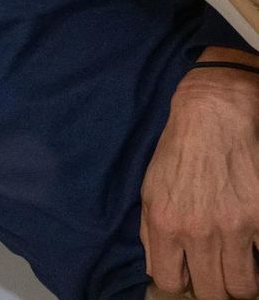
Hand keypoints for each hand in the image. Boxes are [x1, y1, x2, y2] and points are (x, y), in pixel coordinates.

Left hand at [140, 50, 258, 299]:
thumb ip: (150, 232)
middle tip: (218, 275)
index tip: (189, 276)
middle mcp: (199, 231)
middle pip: (212, 291)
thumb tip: (156, 269)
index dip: (180, 282)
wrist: (213, 116)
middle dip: (214, 288)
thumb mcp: (149, 190)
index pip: (169, 281)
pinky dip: (258, 258)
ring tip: (239, 267)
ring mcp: (235, 227)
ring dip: (241, 282)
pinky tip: (252, 248)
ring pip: (242, 285)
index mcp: (165, 225)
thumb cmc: (177, 152)